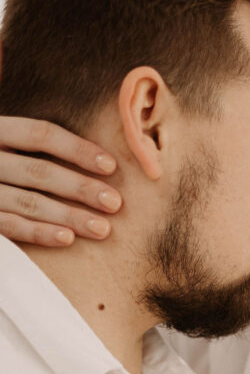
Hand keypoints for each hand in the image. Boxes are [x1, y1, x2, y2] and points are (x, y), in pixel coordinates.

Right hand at [0, 116, 121, 245]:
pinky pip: (11, 227)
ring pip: (29, 202)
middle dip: (80, 188)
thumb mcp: (7, 144)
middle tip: (115, 203)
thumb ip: (33, 141)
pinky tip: (67, 238)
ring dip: (69, 216)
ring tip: (102, 228)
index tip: (111, 165)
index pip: (40, 134)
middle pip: (39, 171)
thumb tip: (91, 143)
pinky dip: (39, 233)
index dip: (76, 149)